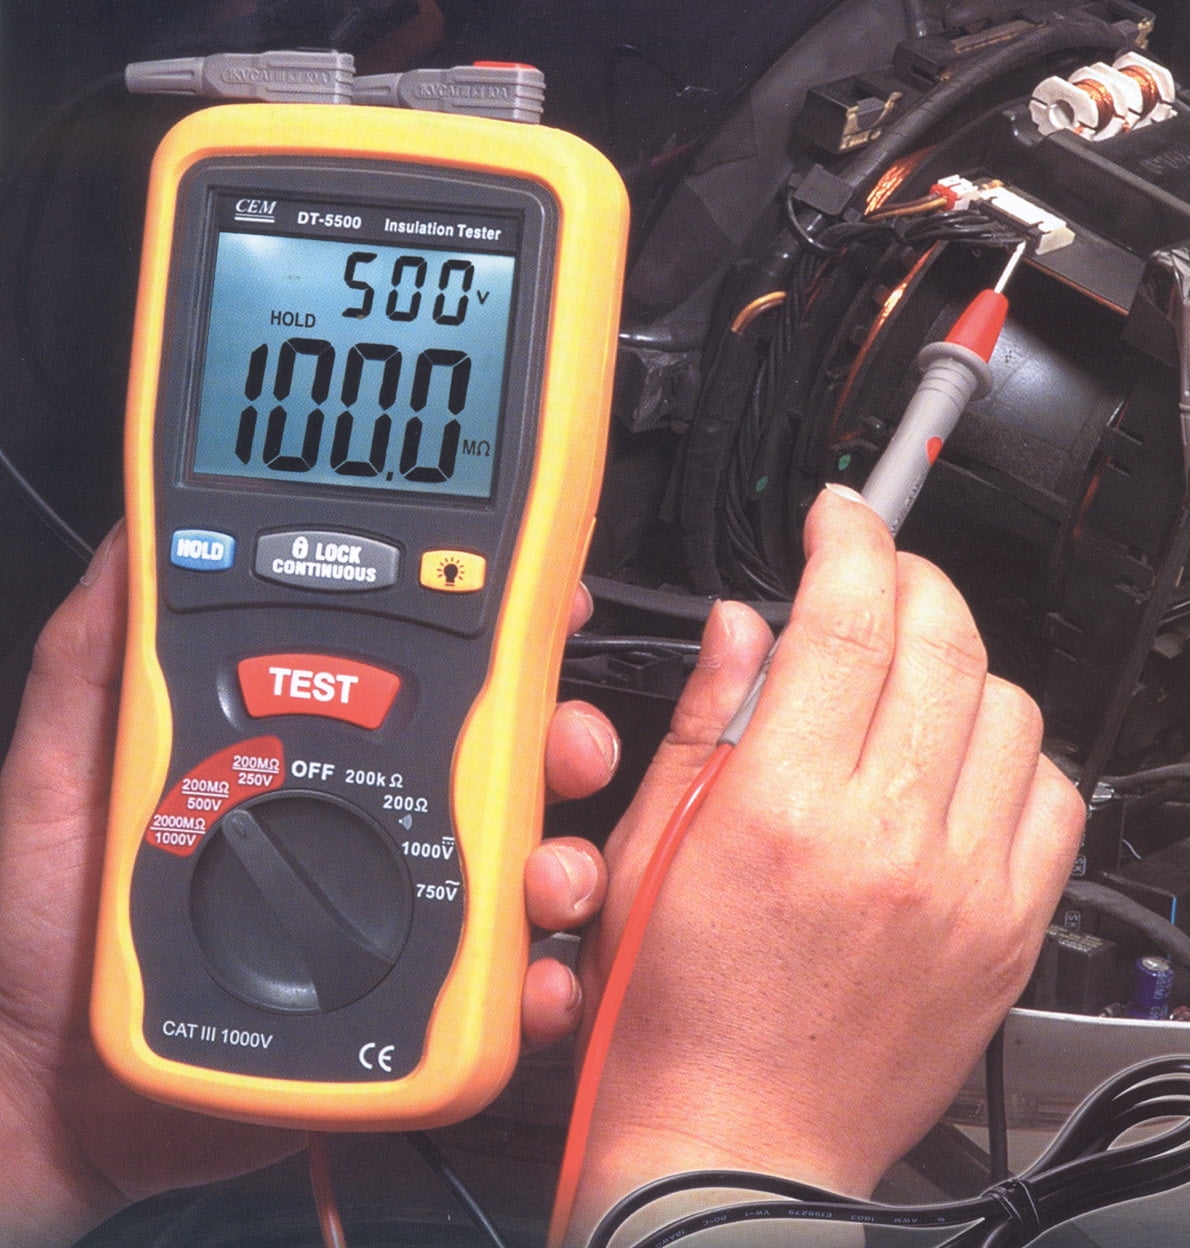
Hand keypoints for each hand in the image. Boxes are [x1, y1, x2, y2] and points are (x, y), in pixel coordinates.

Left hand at [0, 523, 614, 1247]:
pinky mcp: (412, 1008)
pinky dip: (540, 987)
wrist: (48, 1085)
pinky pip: (502, 993)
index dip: (502, 631)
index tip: (550, 601)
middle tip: (565, 743)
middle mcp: (375, 824)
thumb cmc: (52, 918)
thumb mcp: (64, 761)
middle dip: (563, 740)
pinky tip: (530, 983)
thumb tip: (138, 533)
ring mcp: (401, 916)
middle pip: (506, 767)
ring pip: (526, 869)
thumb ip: (98, 651)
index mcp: (317, 750)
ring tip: (545, 875)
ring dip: (568, 861)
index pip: (429, 675)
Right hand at [569, 485, 1083, 1236]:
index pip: (845, 614)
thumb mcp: (651, 847)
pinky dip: (1009, 754)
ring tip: (905, 685)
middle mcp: (888, 837)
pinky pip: (1051, 796)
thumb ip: (706, 719)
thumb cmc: (674, 1012)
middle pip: (940, 638)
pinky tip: (954, 768)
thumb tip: (740, 626)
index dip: (846, 537)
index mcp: (783, 808)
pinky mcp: (1006, 931)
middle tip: (871, 580)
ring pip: (1007, 705)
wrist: (738, 1140)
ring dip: (956, 664)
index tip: (837, 518)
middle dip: (907, 578)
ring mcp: (963, 886)